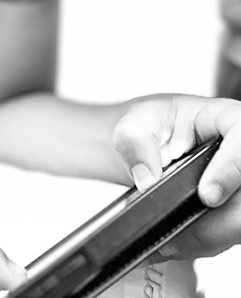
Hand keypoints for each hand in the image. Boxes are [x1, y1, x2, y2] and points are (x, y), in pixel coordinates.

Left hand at [112, 94, 240, 258]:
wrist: (149, 143)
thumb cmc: (150, 125)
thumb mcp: (133, 125)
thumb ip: (136, 145)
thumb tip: (147, 179)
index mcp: (225, 119)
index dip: (231, 168)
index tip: (207, 196)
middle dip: (218, 222)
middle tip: (179, 236)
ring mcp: (240, 184)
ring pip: (240, 221)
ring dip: (208, 238)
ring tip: (169, 244)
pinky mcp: (235, 210)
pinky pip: (229, 235)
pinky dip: (203, 244)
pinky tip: (175, 244)